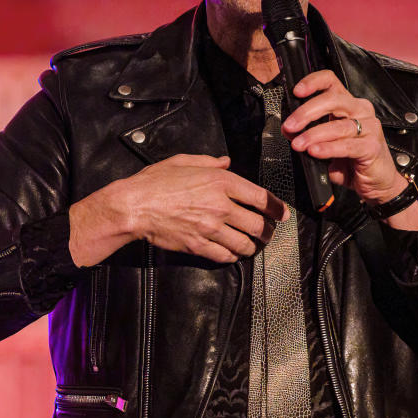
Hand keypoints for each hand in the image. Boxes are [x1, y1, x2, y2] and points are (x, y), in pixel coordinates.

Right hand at [70, 154, 288, 265]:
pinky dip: (231, 256)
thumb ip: (209, 162)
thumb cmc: (154, 182)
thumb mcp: (184, 161)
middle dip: (267, 231)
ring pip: (244, 244)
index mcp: (221, 182)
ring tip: (252, 246)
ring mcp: (211, 228)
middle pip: (258, 225)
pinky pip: (224, 255)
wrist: (134, 206)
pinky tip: (231, 253)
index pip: (261, 198)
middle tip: (268, 233)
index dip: (277, 208)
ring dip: (251, 246)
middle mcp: (221, 206)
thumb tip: (225, 162)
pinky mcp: (199, 245)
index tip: (282, 213)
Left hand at [281, 71, 417, 228]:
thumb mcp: (326, 145)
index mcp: (348, 105)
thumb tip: (289, 130)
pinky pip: (347, 145)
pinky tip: (316, 151)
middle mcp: (361, 111)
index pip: (331, 82)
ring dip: (313, 134)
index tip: (296, 91)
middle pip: (332, 100)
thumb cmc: (354, 162)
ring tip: (299, 144)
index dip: (313, 82)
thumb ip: (309, 135)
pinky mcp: (372, 146)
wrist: (378, 184)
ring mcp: (369, 127)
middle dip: (306, 112)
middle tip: (290, 126)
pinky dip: (328, 148)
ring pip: (338, 125)